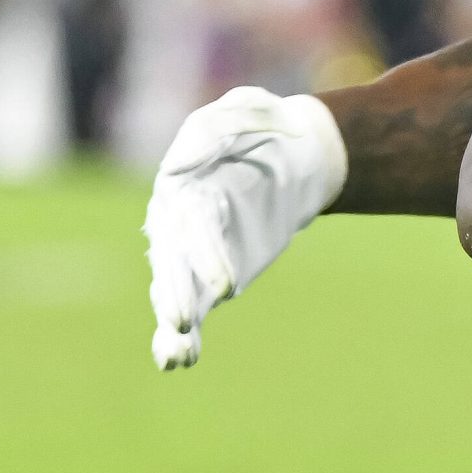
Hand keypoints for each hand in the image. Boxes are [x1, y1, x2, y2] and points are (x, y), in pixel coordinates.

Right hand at [144, 88, 348, 369]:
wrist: (298, 152)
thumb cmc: (264, 126)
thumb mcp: (246, 110)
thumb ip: (214, 129)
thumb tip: (177, 165)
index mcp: (183, 187)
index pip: (190, 224)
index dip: (204, 254)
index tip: (226, 284)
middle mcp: (179, 224)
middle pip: (174, 263)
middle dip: (178, 293)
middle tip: (183, 322)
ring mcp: (192, 253)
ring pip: (175, 291)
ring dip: (173, 321)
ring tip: (176, 354)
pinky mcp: (211, 274)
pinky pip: (194, 307)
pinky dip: (183, 335)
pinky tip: (179, 361)